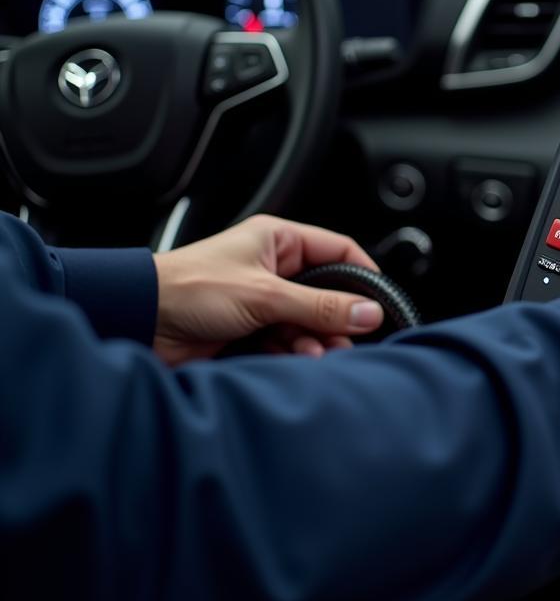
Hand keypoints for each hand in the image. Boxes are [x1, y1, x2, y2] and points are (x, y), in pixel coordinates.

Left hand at [153, 215, 385, 365]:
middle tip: (348, 339)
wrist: (138, 321)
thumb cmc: (188, 288)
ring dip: (315, 340)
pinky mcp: (249, 329)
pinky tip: (297, 360)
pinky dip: (294, 352)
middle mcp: (272, 267)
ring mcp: (261, 300)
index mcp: (278, 240)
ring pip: (308, 321)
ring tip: (317, 355)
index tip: (380, 302)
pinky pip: (287, 341)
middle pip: (326, 292)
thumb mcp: (265, 295)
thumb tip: (368, 312)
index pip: (339, 250)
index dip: (363, 275)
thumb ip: (321, 306)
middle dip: (337, 318)